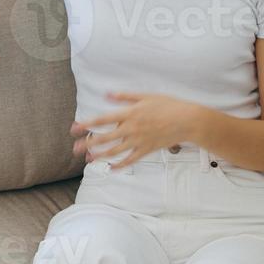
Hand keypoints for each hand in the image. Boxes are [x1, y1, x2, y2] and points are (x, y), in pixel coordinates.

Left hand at [71, 92, 202, 169]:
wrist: (188, 120)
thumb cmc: (168, 105)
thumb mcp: (146, 96)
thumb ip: (125, 97)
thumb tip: (107, 94)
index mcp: (130, 114)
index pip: (104, 119)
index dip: (88, 124)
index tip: (76, 127)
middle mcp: (132, 129)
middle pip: (106, 138)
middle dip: (89, 143)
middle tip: (75, 148)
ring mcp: (139, 141)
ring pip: (115, 151)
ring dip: (100, 155)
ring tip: (89, 158)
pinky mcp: (147, 150)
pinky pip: (131, 160)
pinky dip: (120, 165)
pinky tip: (111, 168)